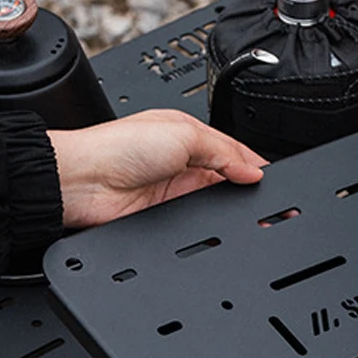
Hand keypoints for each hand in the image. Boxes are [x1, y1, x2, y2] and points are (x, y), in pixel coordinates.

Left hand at [48, 109, 265, 228]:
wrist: (84, 184)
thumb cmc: (117, 147)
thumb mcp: (183, 133)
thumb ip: (223, 151)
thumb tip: (253, 170)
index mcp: (189, 134)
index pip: (234, 150)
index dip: (255, 164)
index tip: (274, 178)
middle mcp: (184, 162)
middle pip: (230, 178)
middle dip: (249, 187)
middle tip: (270, 199)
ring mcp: (178, 191)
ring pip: (219, 202)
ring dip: (234, 207)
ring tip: (254, 212)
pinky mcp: (171, 216)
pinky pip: (202, 221)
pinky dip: (215, 224)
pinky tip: (225, 224)